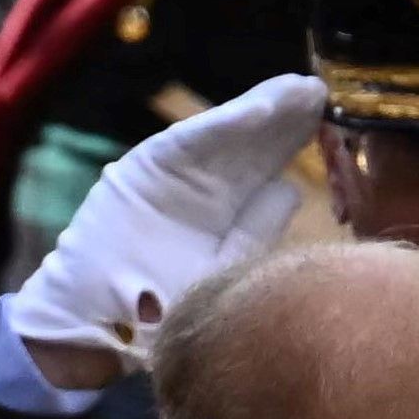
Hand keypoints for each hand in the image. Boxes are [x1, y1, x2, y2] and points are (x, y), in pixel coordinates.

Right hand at [10, 75, 328, 389]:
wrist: (88, 326)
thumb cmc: (153, 318)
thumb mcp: (217, 277)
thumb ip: (251, 235)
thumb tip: (289, 189)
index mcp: (218, 216)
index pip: (263, 174)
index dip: (293, 151)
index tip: (331, 128)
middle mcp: (197, 191)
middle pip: (248, 150)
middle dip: (285, 124)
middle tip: (322, 96)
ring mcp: (169, 178)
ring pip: (223, 140)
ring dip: (262, 113)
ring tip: (299, 92)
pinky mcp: (142, 172)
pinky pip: (186, 144)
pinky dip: (222, 125)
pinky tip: (261, 109)